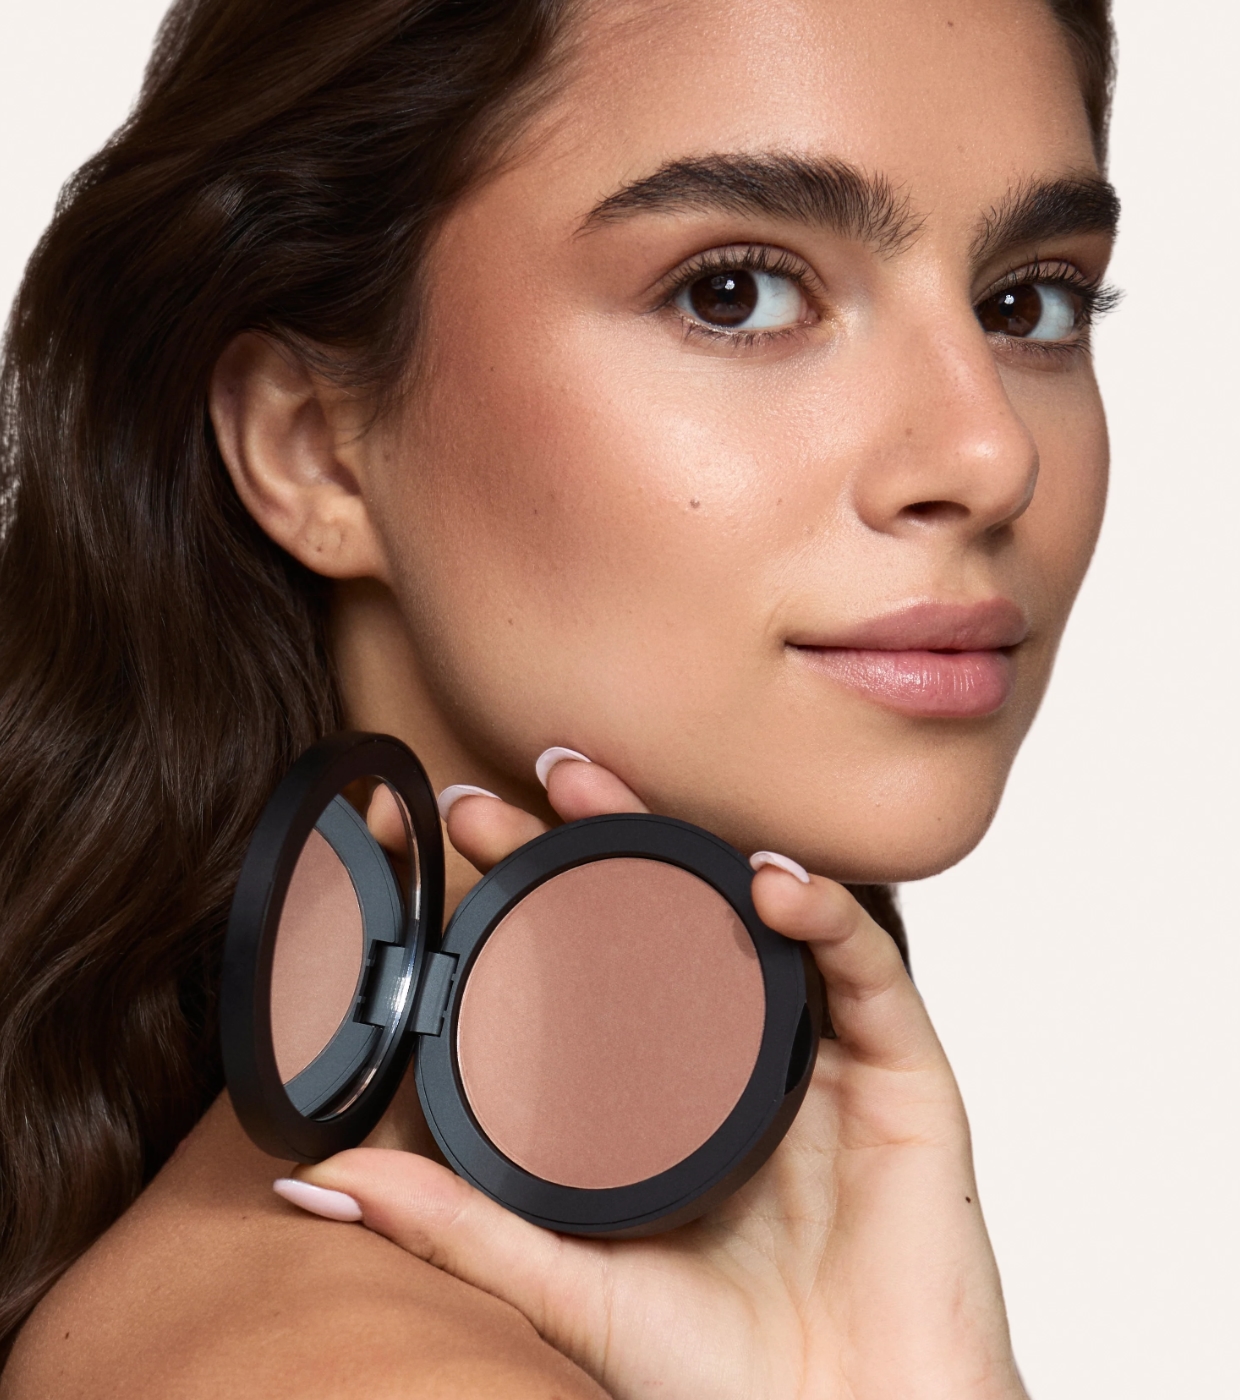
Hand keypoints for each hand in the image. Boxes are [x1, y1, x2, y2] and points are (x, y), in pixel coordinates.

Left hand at [287, 754, 1026, 1399]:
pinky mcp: (909, 1082)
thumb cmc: (721, 1378)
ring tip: (624, 799)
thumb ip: (458, 1227)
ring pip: (773, 917)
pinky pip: (872, 975)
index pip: (605, 955)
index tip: (468, 826)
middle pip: (686, 912)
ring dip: (705, 840)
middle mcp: (748, 1058)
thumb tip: (318, 1187)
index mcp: (677, 1092)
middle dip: (616, 830)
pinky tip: (768, 886)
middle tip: (546, 769)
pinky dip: (826, 917)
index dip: (544, 882)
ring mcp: (829, 1060)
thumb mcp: (567, 1282)